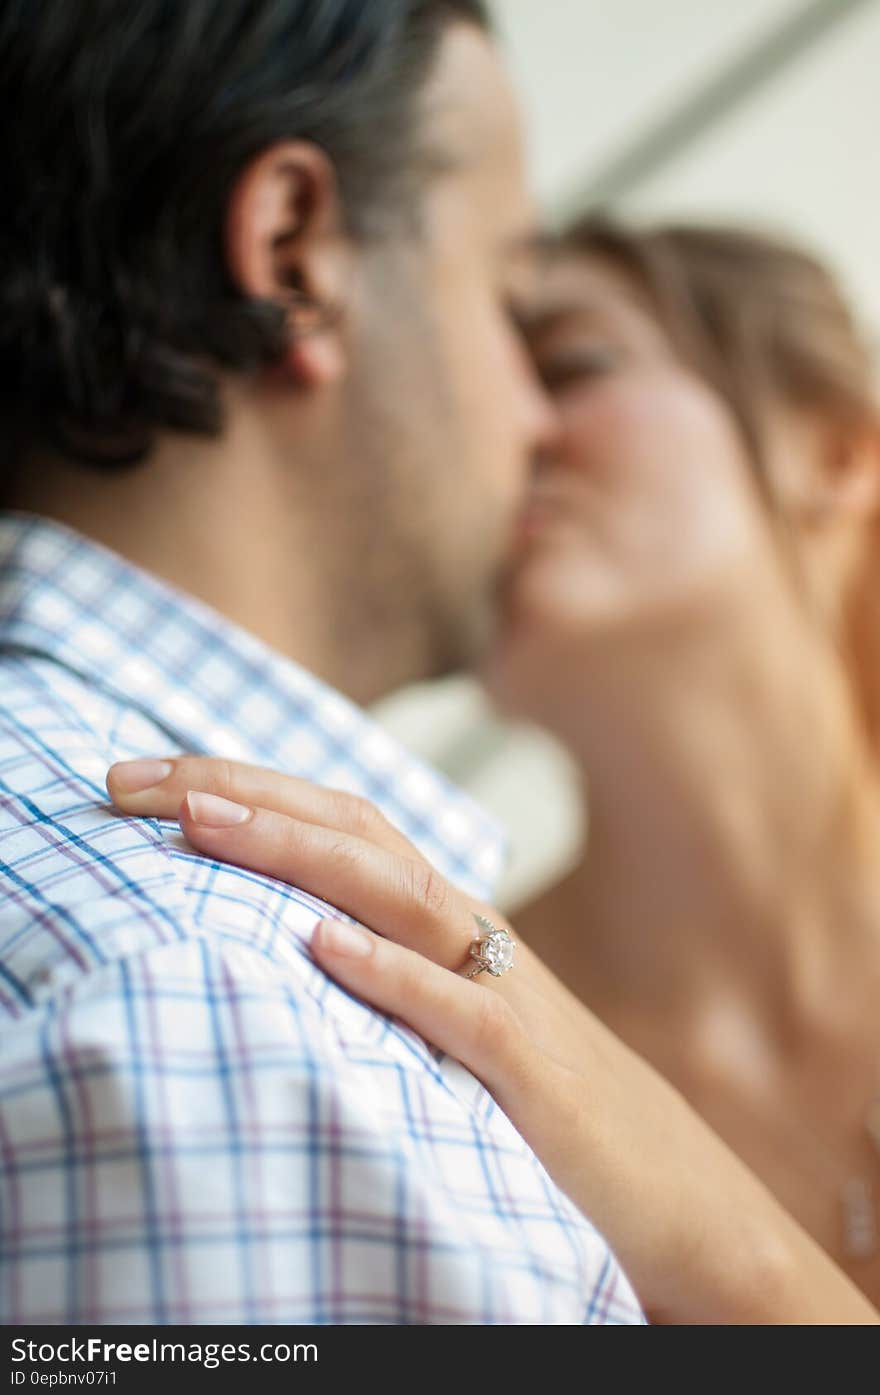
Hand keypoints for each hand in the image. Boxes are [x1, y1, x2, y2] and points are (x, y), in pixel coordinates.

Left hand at [107, 756, 878, 1324]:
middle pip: (357, 833)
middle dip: (244, 792)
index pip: (341, 822)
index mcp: (446, 922)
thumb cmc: (539, 1104)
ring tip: (204, 823)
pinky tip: (322, 948)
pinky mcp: (529, 1071)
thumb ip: (383, 968)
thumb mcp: (450, 1019)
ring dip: (299, 853)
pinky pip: (458, 1012)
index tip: (147, 774)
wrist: (669, 1189)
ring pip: (401, 897)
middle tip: (134, 776)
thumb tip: (277, 935)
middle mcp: (471, 937)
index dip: (247, 785)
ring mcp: (504, 996)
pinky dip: (391, 974)